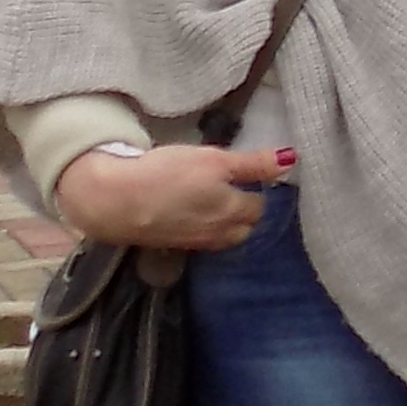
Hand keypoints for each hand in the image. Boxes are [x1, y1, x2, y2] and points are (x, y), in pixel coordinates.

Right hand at [52, 140, 288, 253]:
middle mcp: (220, 234)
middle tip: (230, 187)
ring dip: (223, 221)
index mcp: (234, 213)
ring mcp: (195, 243)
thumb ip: (253, 163)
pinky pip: (198, 238)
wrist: (114, 200)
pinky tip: (185, 211)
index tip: (244, 175)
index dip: (255, 189)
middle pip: (244, 227)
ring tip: (209, 199)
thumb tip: (292, 159)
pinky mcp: (171, 245)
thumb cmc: (168, 173)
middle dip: (243, 211)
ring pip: (222, 236)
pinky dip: (199, 227)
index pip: (259, 206)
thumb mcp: (215, 159)